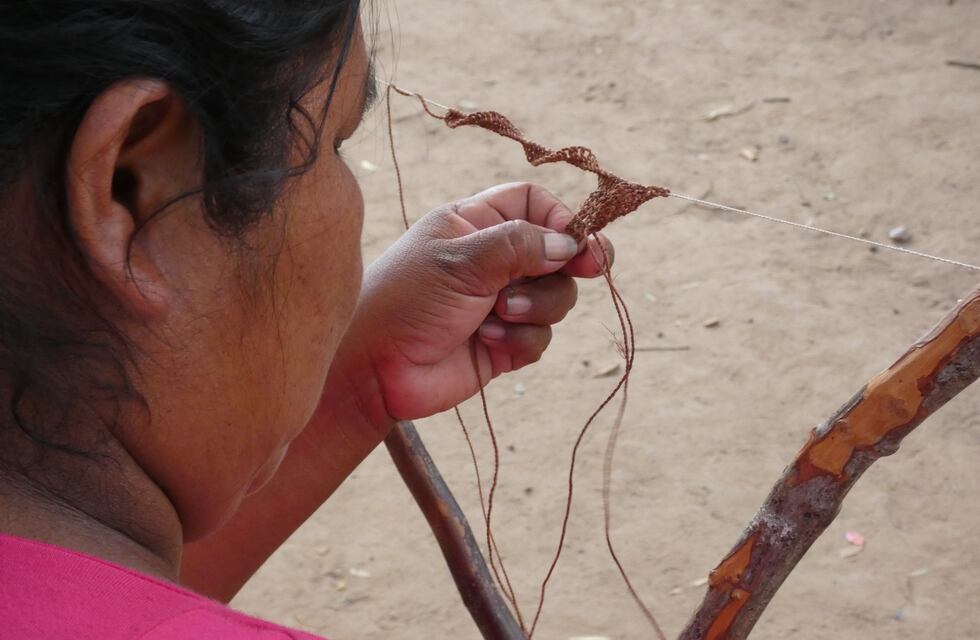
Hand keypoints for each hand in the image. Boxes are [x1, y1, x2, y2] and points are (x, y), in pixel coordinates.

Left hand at [337, 182, 614, 426]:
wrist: (375, 368)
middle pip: (558, 253)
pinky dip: (521, 340)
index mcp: (476, 224)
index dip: (562, 219)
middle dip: (565, 267)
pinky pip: (540, 338)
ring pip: (556, 297)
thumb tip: (571, 244)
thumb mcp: (461, 260)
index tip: (581, 240)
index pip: (534, 205)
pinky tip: (486, 341)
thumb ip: (520, 245)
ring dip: (537, 306)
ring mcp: (501, 303)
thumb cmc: (406, 300)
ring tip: (500, 313)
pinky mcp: (505, 344)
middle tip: (587, 269)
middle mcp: (493, 260)